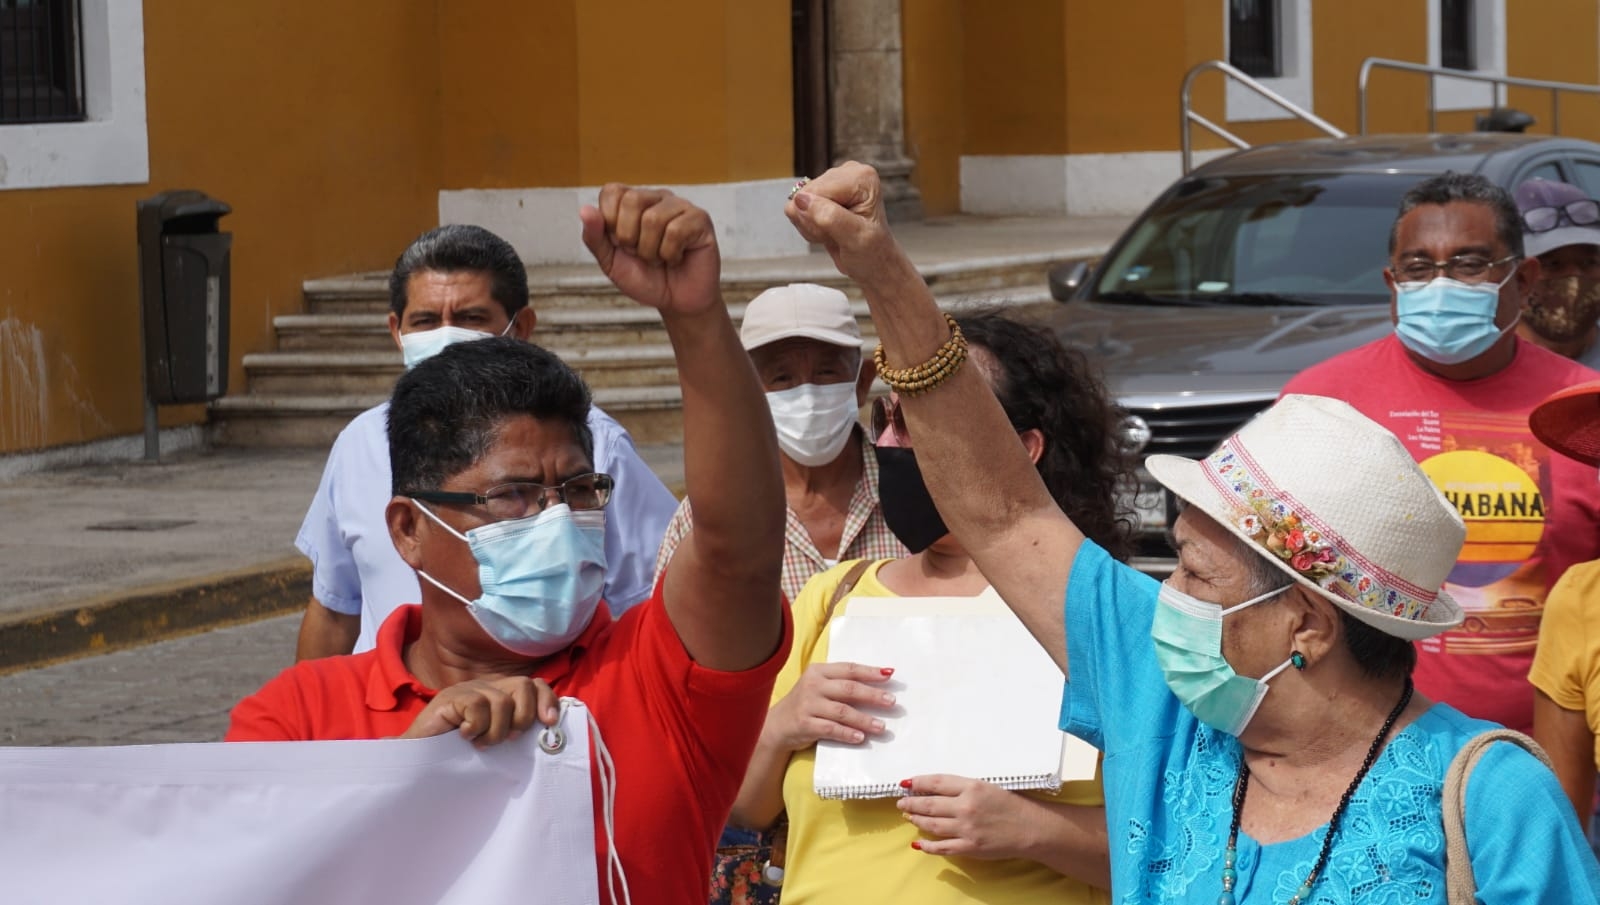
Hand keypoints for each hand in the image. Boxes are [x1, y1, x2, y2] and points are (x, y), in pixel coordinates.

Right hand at [399, 676, 559, 748]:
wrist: (417, 761)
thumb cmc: (459, 756)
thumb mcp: (495, 742)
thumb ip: (516, 731)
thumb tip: (549, 729)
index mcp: (499, 696)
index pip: (533, 685)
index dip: (546, 700)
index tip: (549, 723)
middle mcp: (486, 688)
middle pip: (523, 686)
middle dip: (523, 717)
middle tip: (506, 740)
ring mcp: (467, 690)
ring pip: (503, 701)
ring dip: (496, 730)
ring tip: (480, 744)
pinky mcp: (450, 697)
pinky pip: (478, 705)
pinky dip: (476, 726)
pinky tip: (464, 736)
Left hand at [580, 185, 721, 316]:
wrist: (675, 303)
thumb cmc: (645, 279)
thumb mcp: (610, 262)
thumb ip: (595, 237)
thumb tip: (585, 209)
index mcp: (632, 203)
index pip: (612, 192)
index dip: (610, 223)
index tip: (621, 244)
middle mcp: (656, 198)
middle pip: (632, 200)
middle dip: (630, 238)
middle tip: (641, 254)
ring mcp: (679, 206)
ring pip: (654, 218)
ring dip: (651, 251)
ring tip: (660, 258)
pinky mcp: (700, 219)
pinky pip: (677, 230)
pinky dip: (671, 254)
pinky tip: (677, 258)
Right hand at [762, 662, 895, 751]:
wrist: (776, 725)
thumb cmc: (805, 704)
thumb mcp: (818, 687)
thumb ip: (841, 684)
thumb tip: (877, 686)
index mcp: (818, 671)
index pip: (849, 669)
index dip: (870, 672)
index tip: (889, 675)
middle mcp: (812, 685)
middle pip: (849, 688)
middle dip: (872, 695)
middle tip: (891, 702)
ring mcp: (807, 704)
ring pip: (842, 711)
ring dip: (864, 720)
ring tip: (881, 727)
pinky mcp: (804, 724)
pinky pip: (831, 729)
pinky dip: (847, 733)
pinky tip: (860, 737)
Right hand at [783, 162, 900, 285]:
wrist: (874, 264)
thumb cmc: (872, 252)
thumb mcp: (855, 238)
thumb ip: (829, 217)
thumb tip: (800, 199)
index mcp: (861, 177)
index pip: (817, 191)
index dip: (820, 218)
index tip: (841, 232)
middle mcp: (847, 172)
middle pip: (805, 195)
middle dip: (815, 222)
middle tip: (837, 235)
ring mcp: (833, 181)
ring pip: (797, 202)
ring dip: (812, 226)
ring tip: (834, 234)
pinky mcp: (822, 192)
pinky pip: (796, 207)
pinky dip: (808, 225)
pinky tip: (827, 231)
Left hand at [897, 774, 1037, 859]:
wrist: (1032, 828)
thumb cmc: (1011, 805)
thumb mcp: (987, 787)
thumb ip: (962, 788)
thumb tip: (935, 790)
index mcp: (971, 787)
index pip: (936, 782)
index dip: (917, 782)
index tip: (906, 784)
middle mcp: (966, 806)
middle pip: (929, 804)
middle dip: (911, 804)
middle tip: (902, 803)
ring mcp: (967, 829)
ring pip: (932, 824)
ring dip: (917, 820)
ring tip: (909, 817)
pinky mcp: (970, 847)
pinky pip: (942, 847)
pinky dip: (927, 846)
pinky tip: (918, 843)